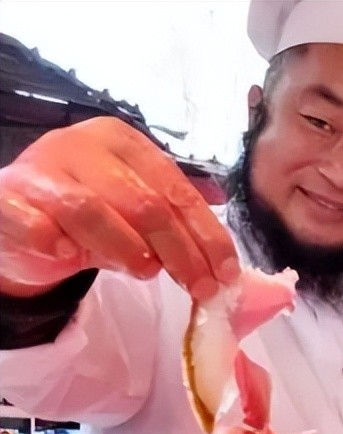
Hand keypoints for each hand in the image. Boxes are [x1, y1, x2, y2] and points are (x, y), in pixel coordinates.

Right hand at [0, 117, 239, 298]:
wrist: (20, 218)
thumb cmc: (89, 213)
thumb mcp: (137, 207)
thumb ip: (178, 216)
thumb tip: (226, 239)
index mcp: (122, 143)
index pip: (176, 190)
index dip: (207, 236)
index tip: (227, 273)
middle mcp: (81, 147)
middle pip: (143, 202)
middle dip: (180, 251)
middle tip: (200, 287)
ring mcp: (40, 170)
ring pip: (91, 210)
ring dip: (125, 248)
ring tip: (145, 273)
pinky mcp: (5, 197)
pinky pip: (28, 218)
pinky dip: (50, 237)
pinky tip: (68, 254)